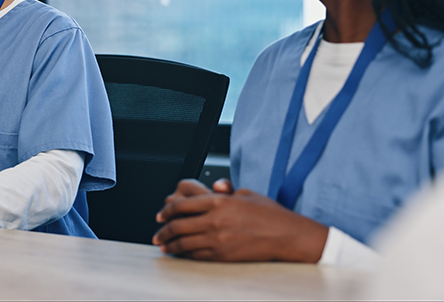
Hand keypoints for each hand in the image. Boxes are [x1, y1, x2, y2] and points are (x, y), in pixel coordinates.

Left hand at [152, 180, 327, 261]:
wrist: (286, 235)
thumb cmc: (268, 213)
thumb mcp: (244, 193)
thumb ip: (223, 191)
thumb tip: (210, 188)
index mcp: (218, 201)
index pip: (181, 205)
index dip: (166, 211)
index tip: (160, 215)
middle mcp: (214, 220)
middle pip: (177, 225)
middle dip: (163, 230)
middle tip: (157, 233)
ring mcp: (218, 239)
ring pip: (184, 242)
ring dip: (170, 244)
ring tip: (163, 246)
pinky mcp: (223, 255)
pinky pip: (197, 255)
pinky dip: (185, 254)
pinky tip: (180, 253)